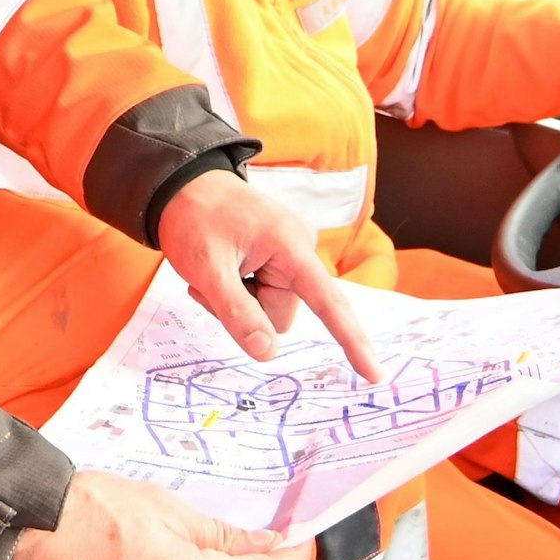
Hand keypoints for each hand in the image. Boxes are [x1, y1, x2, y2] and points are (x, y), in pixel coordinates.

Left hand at [156, 169, 382, 380]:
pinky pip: (266, 293)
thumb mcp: (206, 269)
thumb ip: (237, 312)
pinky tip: (223, 266)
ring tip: (215, 268)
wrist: (183, 184)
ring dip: (239, 301)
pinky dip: (240, 290)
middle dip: (245, 309)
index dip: (352, 341)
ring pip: (270, 309)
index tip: (375, 375)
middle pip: (280, 315)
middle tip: (210, 282)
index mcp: (291, 245)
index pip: (328, 302)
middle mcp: (300, 248)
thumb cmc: (193, 218)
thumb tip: (268, 353)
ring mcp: (291, 252)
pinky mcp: (280, 256)